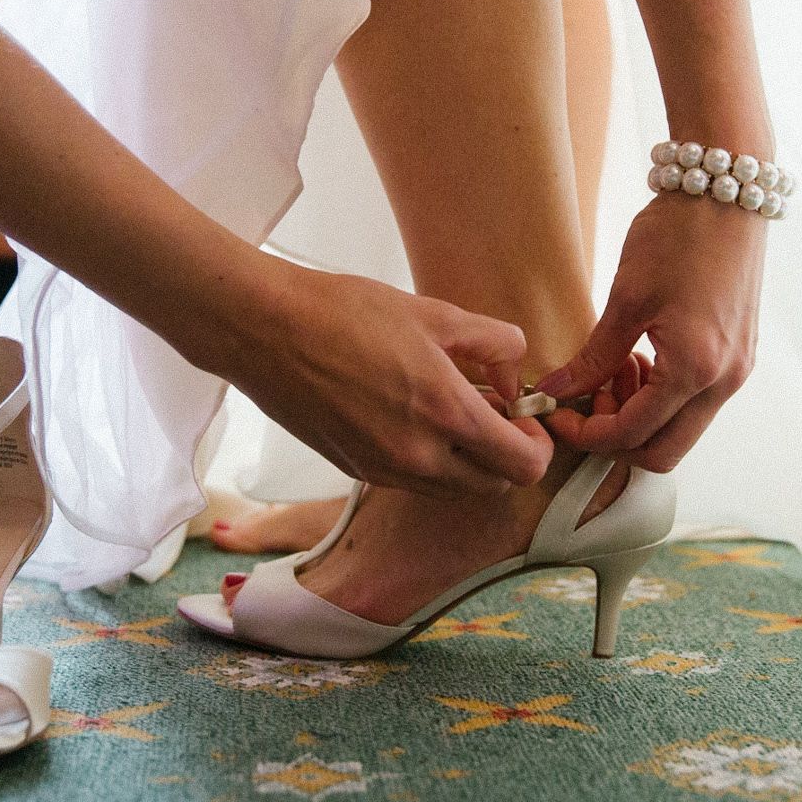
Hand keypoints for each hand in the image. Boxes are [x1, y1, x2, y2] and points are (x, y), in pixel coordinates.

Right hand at [218, 264, 553, 497]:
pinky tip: (410, 413)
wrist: (265, 330)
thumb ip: (495, 344)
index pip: (524, 465)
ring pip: (453, 488)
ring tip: (451, 408)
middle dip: (506, 453)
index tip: (524, 414)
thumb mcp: (437, 314)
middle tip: (494, 410)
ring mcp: (383, 470)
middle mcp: (418, 457)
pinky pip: (413, 481)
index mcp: (445, 414)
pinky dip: (429, 459)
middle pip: (494, 484)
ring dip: (467, 459)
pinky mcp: (354, 470)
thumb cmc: (347, 312)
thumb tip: (515, 377)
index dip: (537, 442)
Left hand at [536, 193, 764, 471]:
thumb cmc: (678, 236)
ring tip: (609, 370)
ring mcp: (736, 371)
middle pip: (663, 452)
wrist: (726, 191)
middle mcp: (724, 381)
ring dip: (638, 415)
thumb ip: (593, 357)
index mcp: (695, 370)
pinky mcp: (738, 356)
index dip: (586, 433)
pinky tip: (636, 359)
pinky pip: (696, 401)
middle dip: (615, 437)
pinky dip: (660, 396)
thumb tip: (556, 392)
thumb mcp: (626, 298)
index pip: (632, 434)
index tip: (556, 414)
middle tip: (583, 402)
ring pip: (680, 428)